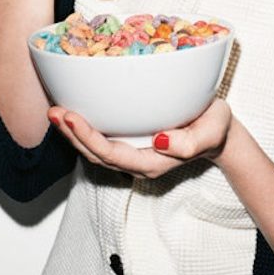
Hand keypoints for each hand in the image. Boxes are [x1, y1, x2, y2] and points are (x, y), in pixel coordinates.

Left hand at [48, 98, 232, 178]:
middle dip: (72, 135)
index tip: (71, 117)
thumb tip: (159, 141)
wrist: (218, 129)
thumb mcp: (210, 132)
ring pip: (95, 150)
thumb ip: (189, 143)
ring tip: (56, 112)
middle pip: (96, 155)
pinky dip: (84, 128)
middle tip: (54, 112)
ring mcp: (133, 152)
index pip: (112, 154)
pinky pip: (102, 139)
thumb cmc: (214, 128)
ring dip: (73, 133)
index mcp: (152, 162)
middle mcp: (138, 161)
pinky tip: (74, 113)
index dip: (88, 137)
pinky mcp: (131, 140)